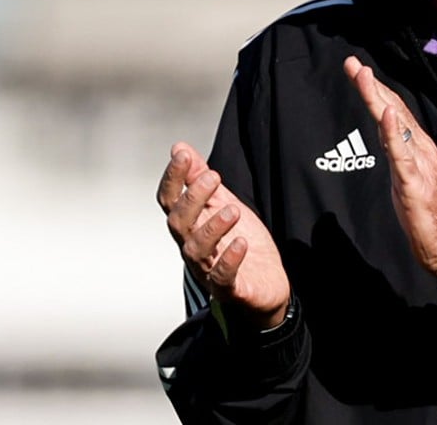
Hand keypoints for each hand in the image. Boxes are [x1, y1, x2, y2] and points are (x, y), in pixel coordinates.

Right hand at [157, 142, 290, 328]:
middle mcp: (192, 248)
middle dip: (193, 199)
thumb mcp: (224, 203)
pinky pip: (221, 277)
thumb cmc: (241, 242)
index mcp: (190, 225)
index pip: (170, 201)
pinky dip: (229, 260)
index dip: (173, 178)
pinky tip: (240, 243)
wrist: (267, 284)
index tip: (183, 155)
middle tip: (214, 177)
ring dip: (212, 227)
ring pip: (196, 250)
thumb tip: (179, 147)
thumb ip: (200, 178)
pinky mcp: (229, 289)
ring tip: (232, 210)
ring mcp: (208, 270)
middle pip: (178, 224)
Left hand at [343, 56, 436, 279]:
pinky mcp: (415, 183)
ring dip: (378, 99)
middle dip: (370, 85)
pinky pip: (402, 154)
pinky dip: (393, 132)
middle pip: (393, 110)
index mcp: (417, 148)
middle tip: (352, 63)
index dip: (375, 89)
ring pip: (396, 125)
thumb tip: (385, 135)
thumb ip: (397, 153)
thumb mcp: (406, 177)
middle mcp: (420, 149)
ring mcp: (419, 164)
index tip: (356, 70)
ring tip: (364, 76)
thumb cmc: (429, 214)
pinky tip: (387, 115)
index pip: (393, 111)